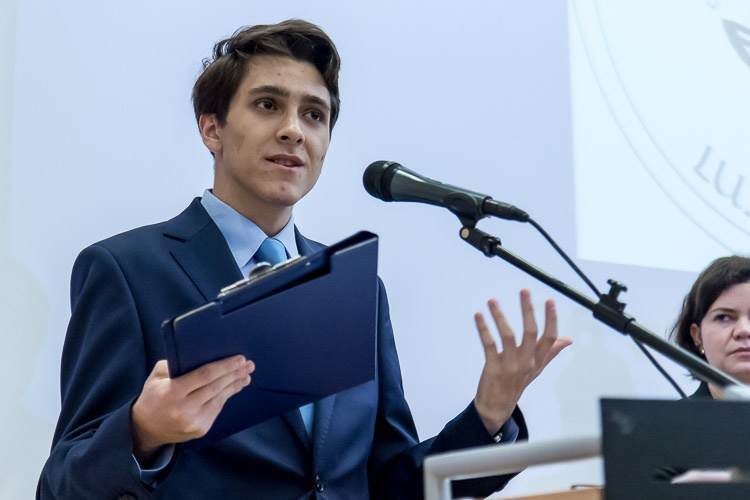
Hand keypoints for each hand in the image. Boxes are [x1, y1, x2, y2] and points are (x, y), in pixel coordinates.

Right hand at [131, 355, 254, 461]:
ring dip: (235, 385)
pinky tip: (234, 387)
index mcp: (172, 393)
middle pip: (216, 387)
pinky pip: (217, 409)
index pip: (204, 376)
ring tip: (246, 375)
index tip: (239, 358)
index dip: (224, 366)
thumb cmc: (153, 396)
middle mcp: (184, 409)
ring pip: (220, 399)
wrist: (146, 429)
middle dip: (234, 374)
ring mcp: (194, 422)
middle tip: (248, 364)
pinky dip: (226, 397)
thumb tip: (199, 355)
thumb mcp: (156, 377)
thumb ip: (173, 364)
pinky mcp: (200, 430)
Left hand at [473, 289, 571, 434]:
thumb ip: (551, 352)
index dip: (551, 318)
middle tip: (524, 291)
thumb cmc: (516, 385)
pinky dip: (483, 329)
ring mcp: (510, 365)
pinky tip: (478, 316)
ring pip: (508, 335)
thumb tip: (568, 339)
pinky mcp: (494, 367)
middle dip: (528, 310)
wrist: (497, 407)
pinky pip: (489, 344)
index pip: (549, 337)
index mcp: (537, 360)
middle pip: (530, 332)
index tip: (549, 301)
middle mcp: (526, 362)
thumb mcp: (537, 369)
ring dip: (499, 316)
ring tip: (492, 301)